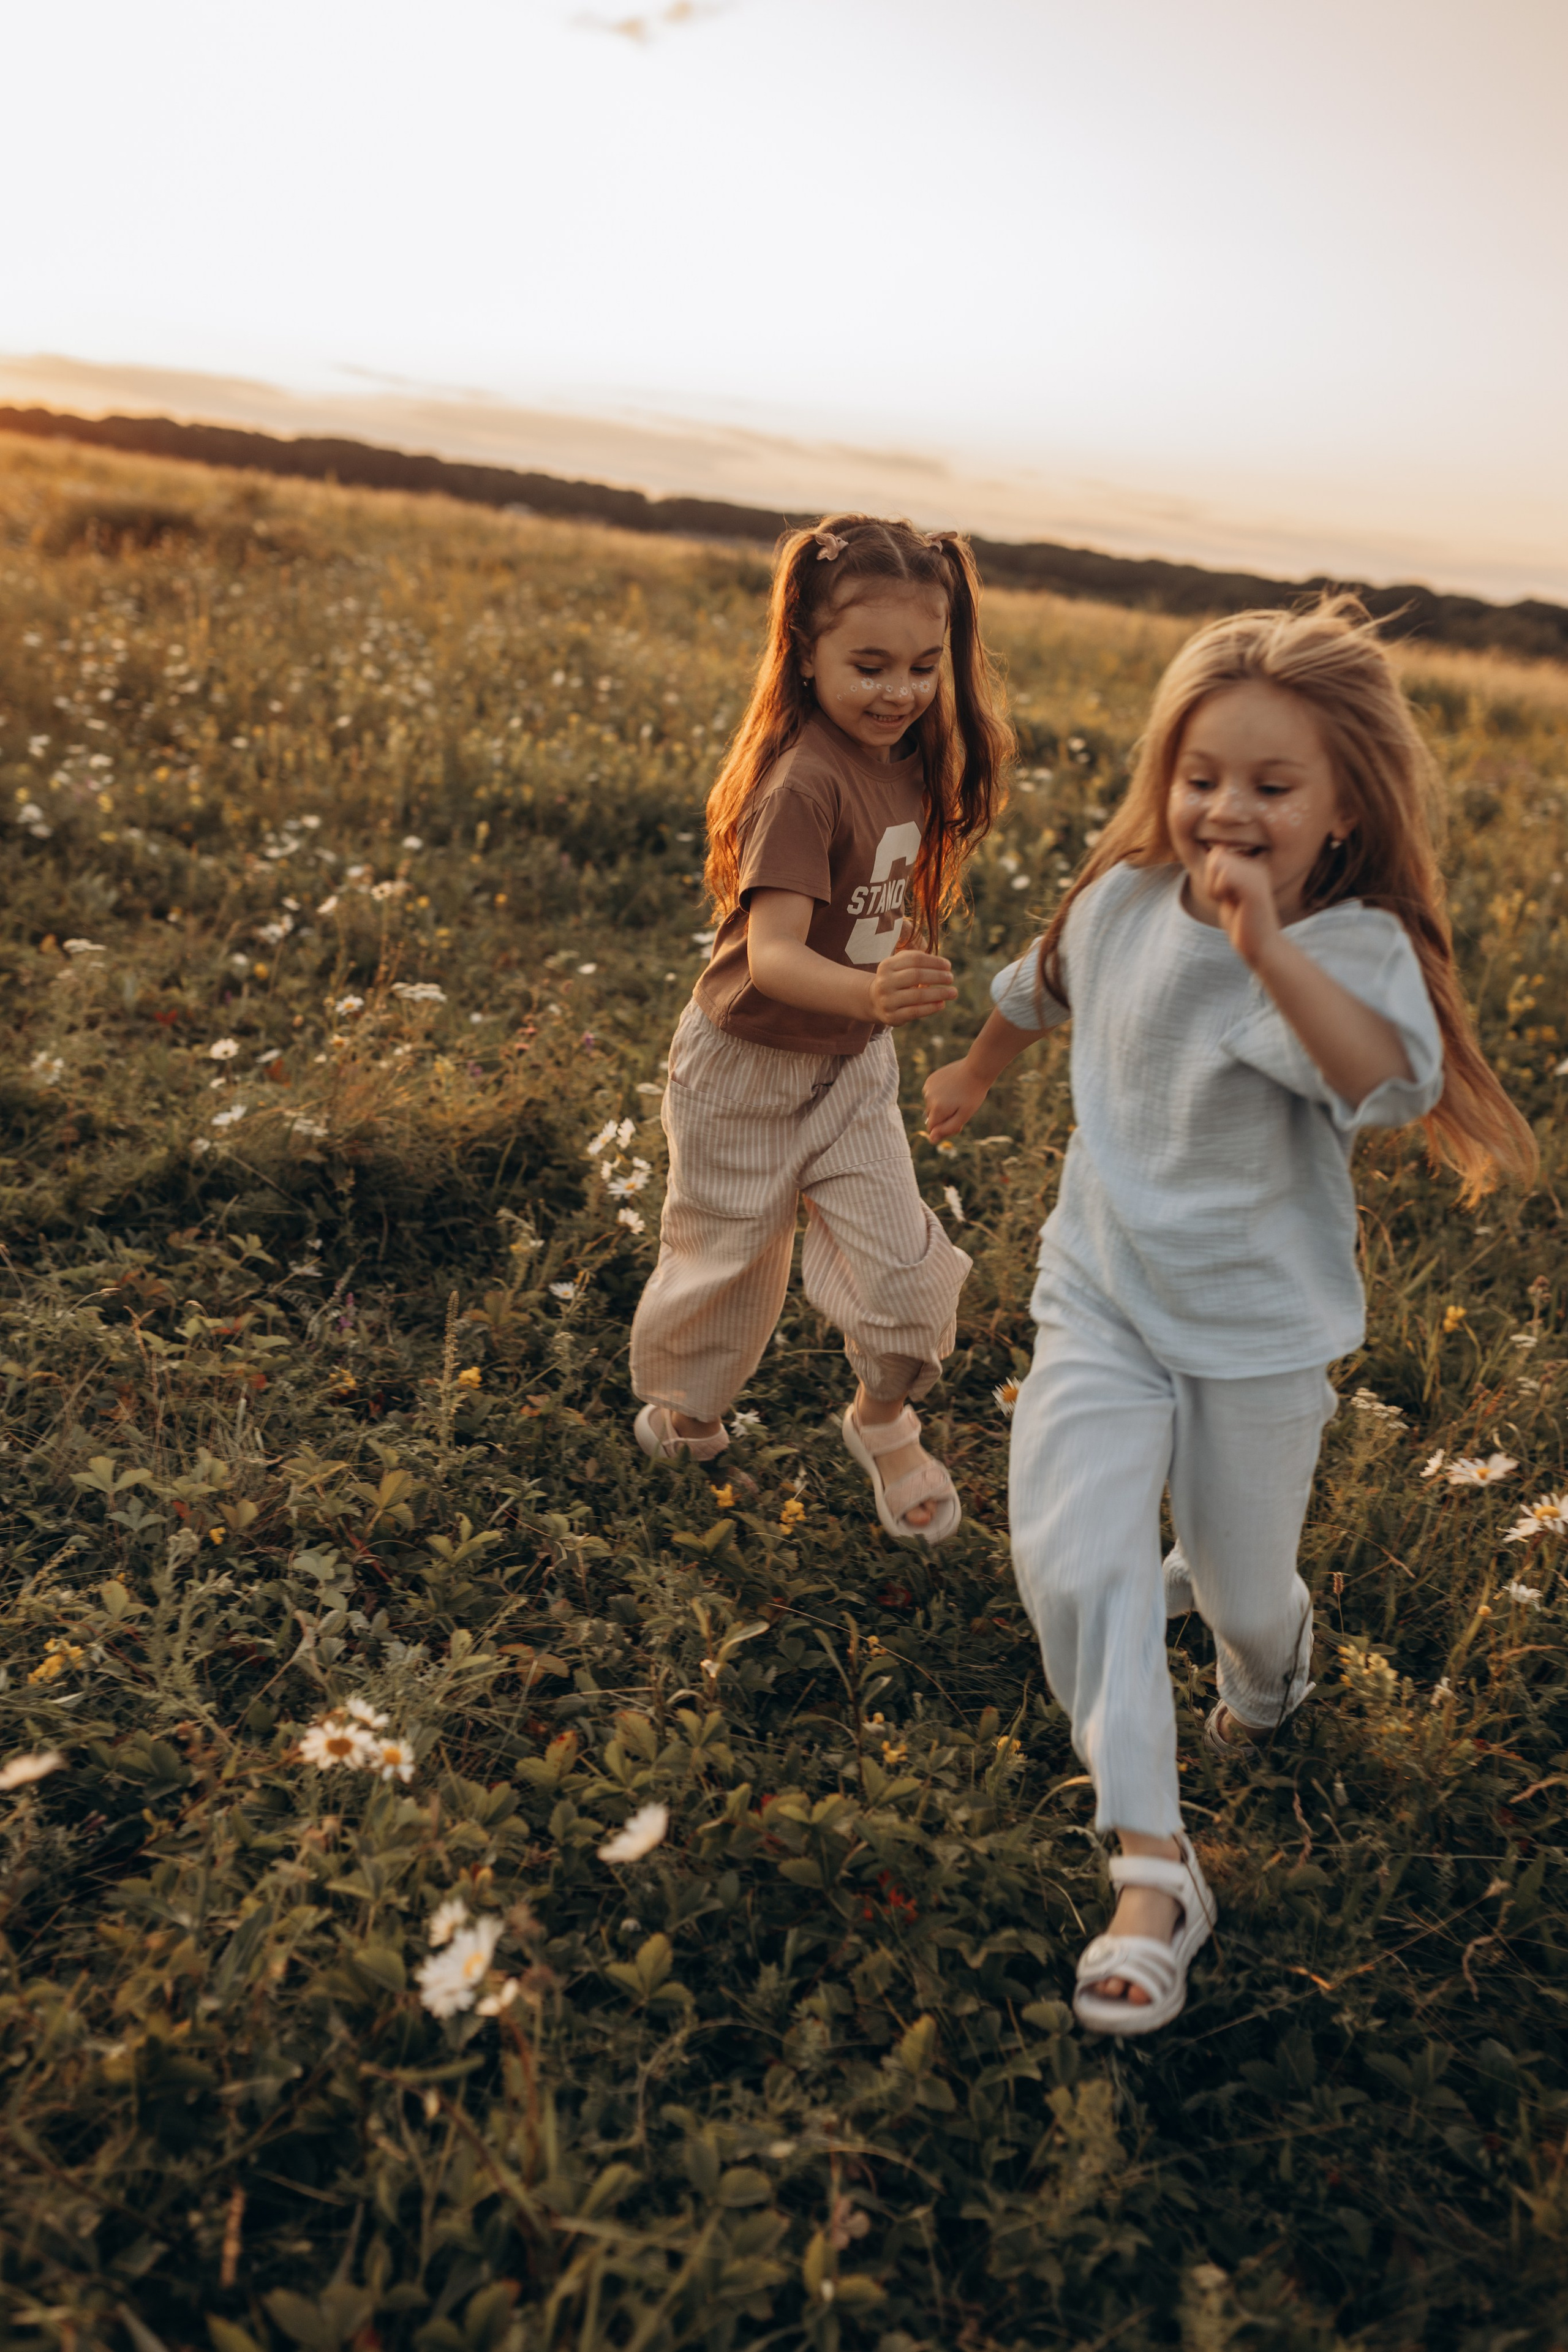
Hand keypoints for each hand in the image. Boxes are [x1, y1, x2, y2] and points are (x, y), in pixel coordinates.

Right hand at [869, 943, 956, 1026]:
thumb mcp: (900, 966)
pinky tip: (942, 1004)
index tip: (948, 965)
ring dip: (939, 993)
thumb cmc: (896, 979)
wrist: (875, 1001)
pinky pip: (915, 1012)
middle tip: (951, 978)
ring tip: (953, 992)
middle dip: (938, 976)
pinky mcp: (892, 1016)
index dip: (934, 961)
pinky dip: (931, 1008)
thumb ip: (918, 961)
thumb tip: (944, 967)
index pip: (915, 959)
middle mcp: (884, 982)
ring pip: (918, 995)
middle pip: (916, 975)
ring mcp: (887, 1000)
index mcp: (887, 965)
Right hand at [923, 1057, 988, 1142]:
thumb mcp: (964, 1116)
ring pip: (932, 1105)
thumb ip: (947, 1129)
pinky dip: (940, 1094)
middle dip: (943, 1116)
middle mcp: (928, 1098)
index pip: (932, 1129)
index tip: (958, 1122)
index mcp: (936, 1109)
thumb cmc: (973, 1094)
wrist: (976, 1069)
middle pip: (932, 1117)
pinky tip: (952, 1088)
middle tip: (961, 1108)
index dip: (944, 1129)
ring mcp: (928, 1088)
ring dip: (941, 1104)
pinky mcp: (930, 1080)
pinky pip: (932, 1094)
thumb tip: (931, 1139)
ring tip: (957, 1095)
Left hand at [1202, 845, 1281, 970]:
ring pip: (1217, 863)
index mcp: (1251, 866)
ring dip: (1213, 887)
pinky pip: (1224, 875)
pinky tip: (1231, 904)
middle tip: (1226, 899)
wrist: (1261, 946)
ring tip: (1230, 902)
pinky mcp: (1254, 888)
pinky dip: (1218, 891)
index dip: (1211, 875)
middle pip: (1215, 856)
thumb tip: (1211, 855)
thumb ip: (1218, 875)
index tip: (1225, 895)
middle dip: (1210, 880)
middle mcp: (1256, 866)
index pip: (1217, 853)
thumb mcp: (1225, 894)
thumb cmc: (1241, 924)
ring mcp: (1256, 875)